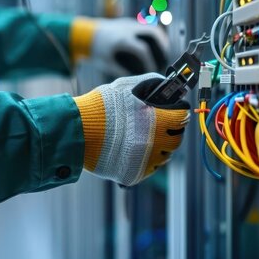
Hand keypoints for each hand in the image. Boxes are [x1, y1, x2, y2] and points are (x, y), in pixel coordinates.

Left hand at [71, 18, 169, 77]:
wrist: (84, 34)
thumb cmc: (95, 50)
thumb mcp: (106, 63)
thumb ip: (121, 71)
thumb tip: (135, 80)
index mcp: (122, 40)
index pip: (143, 50)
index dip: (150, 62)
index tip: (152, 70)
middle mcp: (128, 29)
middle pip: (153, 33)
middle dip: (162, 45)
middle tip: (165, 57)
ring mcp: (129, 23)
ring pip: (151, 27)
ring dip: (160, 38)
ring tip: (164, 51)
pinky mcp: (128, 22)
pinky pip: (145, 26)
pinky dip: (152, 35)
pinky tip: (154, 45)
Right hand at [73, 73, 189, 185]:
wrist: (77, 130)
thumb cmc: (100, 106)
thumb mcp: (126, 86)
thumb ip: (150, 84)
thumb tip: (166, 84)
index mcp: (157, 120)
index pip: (182, 117)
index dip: (178, 112)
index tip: (174, 111)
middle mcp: (155, 143)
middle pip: (177, 140)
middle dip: (172, 131)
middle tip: (161, 125)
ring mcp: (145, 161)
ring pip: (165, 156)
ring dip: (160, 147)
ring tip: (145, 138)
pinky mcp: (134, 174)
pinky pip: (149, 169)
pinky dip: (146, 160)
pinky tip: (135, 150)